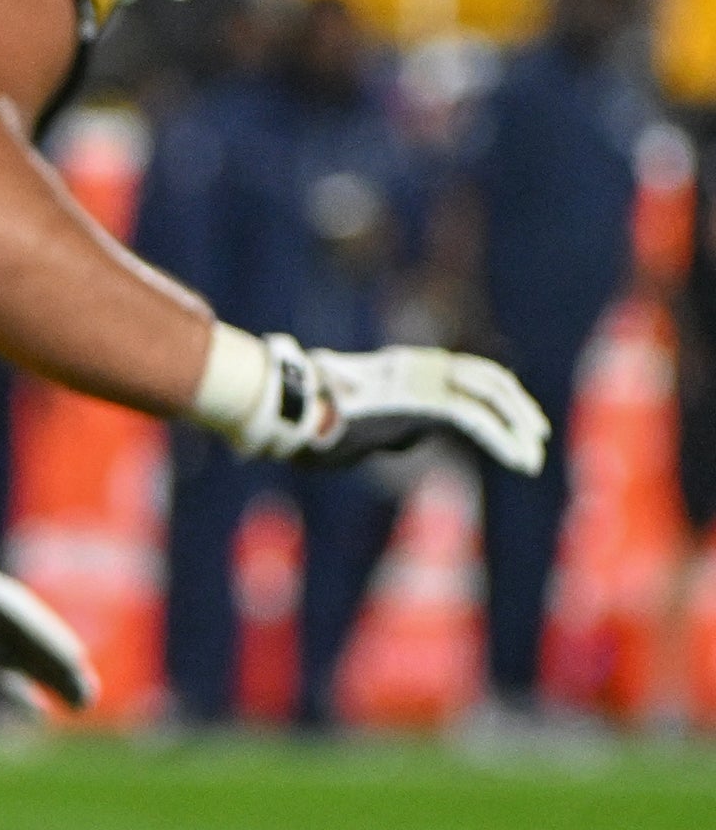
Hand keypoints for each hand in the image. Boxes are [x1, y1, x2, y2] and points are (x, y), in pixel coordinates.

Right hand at [208, 329, 548, 473]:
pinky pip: (477, 421)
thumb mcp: (343, 421)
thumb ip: (374, 428)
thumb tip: (381, 443)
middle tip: (536, 436)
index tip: (512, 419)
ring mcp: (422, 382)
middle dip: (515, 407)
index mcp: (401, 368)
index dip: (493, 393)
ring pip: (488, 399)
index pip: (461, 373)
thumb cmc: (304, 417)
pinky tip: (523, 460)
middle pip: (483, 380)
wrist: (293, 410)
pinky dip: (505, 439)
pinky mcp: (425, 402)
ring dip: (517, 427)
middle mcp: (417, 368)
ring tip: (533, 457)